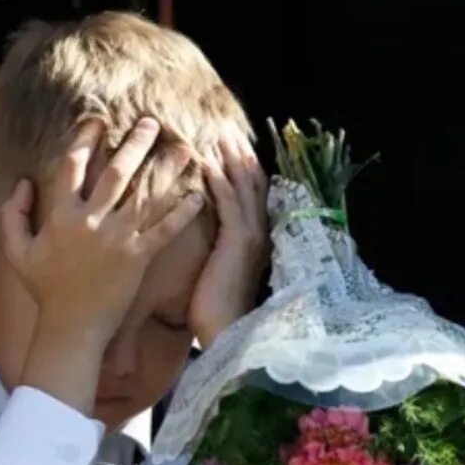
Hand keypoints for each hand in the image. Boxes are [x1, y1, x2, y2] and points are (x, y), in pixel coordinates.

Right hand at [1, 117, 204, 348]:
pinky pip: (163, 231)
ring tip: (185, 149)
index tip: (98, 120)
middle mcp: (89, 221)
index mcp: (60, 215)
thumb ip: (12, 214)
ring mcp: (116, 240)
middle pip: (116, 172)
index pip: (72, 166)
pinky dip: (181, 213)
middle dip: (135, 143)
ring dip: (166, 170)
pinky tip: (197, 196)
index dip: (84, 139)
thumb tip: (23, 182)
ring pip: (144, 195)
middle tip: (152, 123)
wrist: (71, 328)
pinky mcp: (137, 259)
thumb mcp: (18, 251)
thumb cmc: (45, 291)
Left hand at [189, 125, 269, 347]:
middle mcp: (259, 234)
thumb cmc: (216, 315)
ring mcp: (251, 237)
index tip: (230, 146)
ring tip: (216, 132)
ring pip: (242, 187)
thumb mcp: (220, 275)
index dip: (244, 169)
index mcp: (255, 242)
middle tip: (224, 127)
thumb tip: (209, 242)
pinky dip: (217, 179)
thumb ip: (219, 253)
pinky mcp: (237, 242)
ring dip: (229, 158)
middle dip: (240, 154)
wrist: (227, 337)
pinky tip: (206, 160)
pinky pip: (228, 202)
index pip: (253, 196)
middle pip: (253, 183)